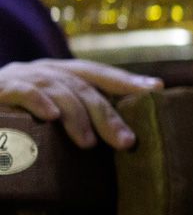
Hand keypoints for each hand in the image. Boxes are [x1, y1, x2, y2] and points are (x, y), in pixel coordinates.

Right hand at [0, 59, 162, 149]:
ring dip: (76, 116)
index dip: (126, 80)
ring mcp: (20, 75)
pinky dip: (38, 101)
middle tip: (126, 142)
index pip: (98, 74)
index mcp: (59, 73)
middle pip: (84, 87)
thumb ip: (75, 118)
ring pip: (58, 89)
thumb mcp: (46, 116)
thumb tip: (118, 138)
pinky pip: (22, 91)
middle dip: (107, 114)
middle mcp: (43, 70)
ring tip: (89, 143)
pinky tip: (52, 117)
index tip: (156, 89)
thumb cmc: (12, 120)